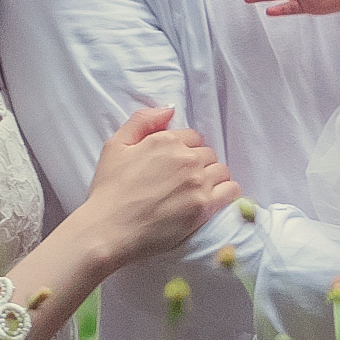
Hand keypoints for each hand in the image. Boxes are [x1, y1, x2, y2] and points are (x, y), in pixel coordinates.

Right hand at [84, 103, 237, 258]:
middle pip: (208, 154)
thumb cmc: (109, 190)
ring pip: (221, 171)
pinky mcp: (204, 207)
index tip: (176, 165)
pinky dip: (227, 192)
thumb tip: (169, 110)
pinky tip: (215, 199)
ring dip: (213, 178)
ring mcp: (197, 183)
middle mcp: (186, 158)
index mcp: (166, 141)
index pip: (193, 137)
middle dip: (199, 164)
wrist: (108, 229)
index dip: (185, 150)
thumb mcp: (115, 145)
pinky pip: (231, 191)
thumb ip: (142, 121)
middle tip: (184, 181)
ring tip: (198, 191)